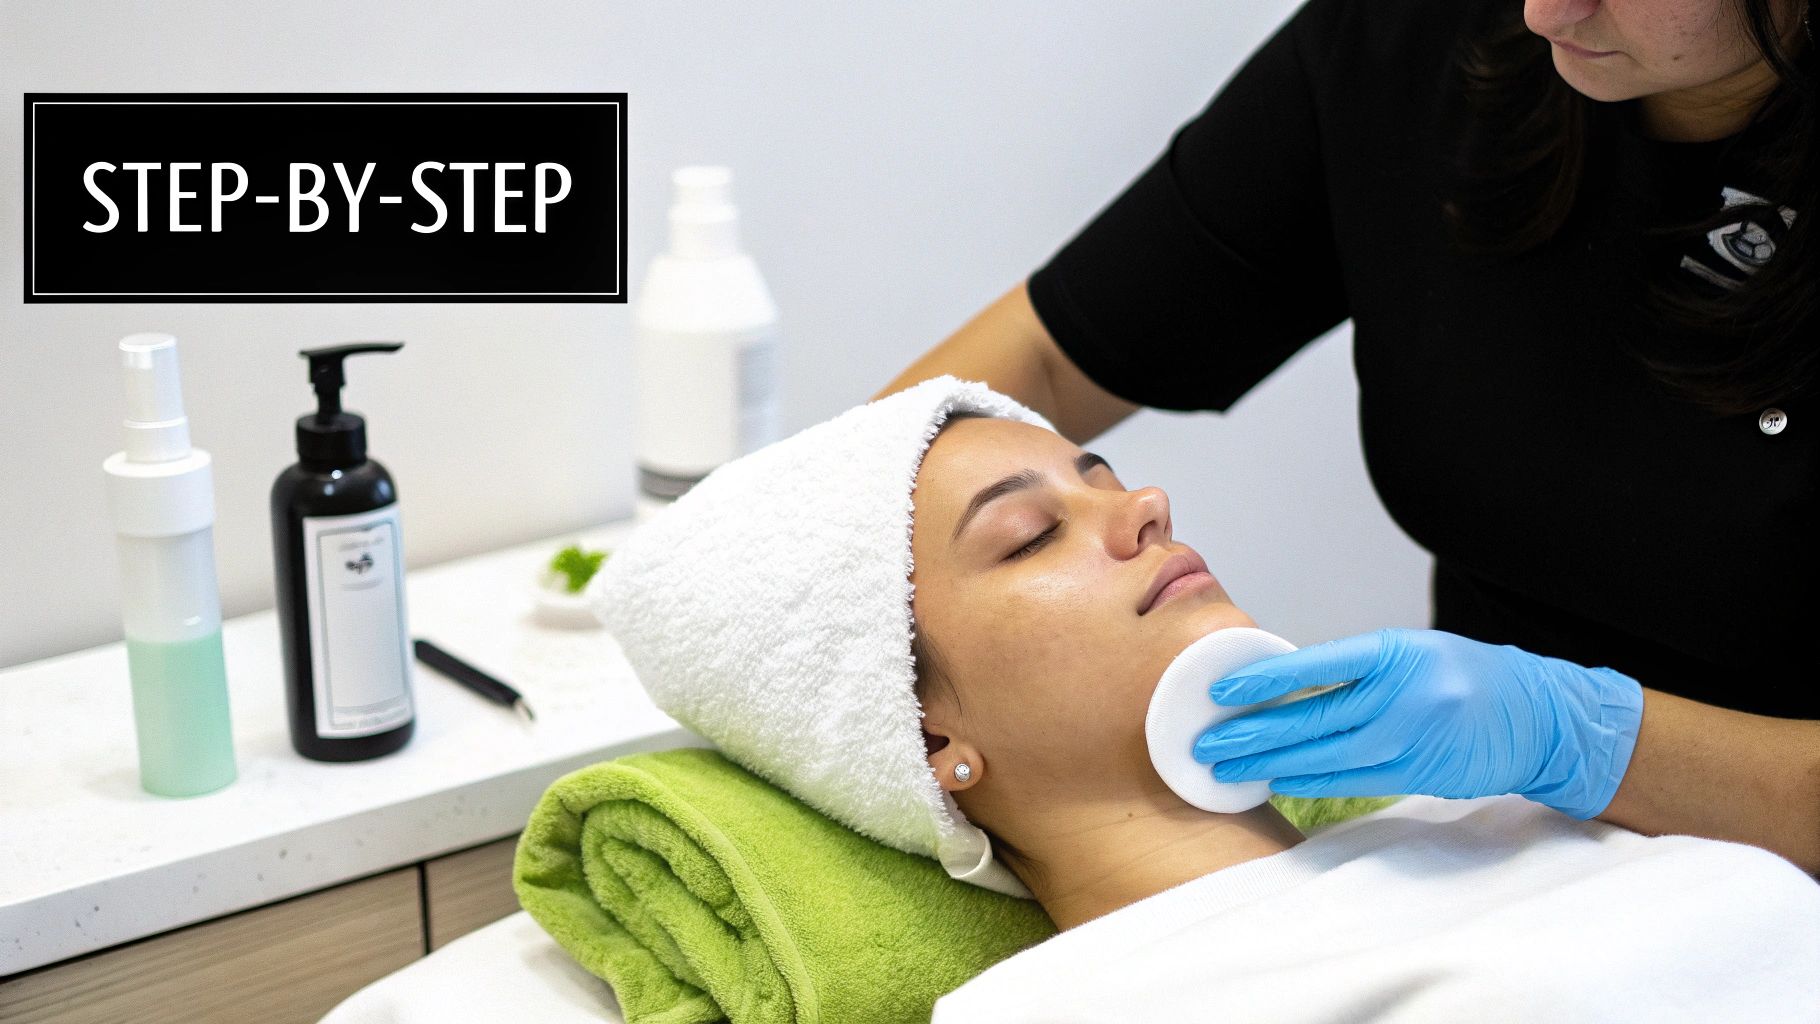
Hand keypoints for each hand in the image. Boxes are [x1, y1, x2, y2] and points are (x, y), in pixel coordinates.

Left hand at [1190, 628, 1644, 818]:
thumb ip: (1354, 668)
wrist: (1534, 716)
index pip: (1316, 665)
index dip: (1264, 681)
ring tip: (1227, 768)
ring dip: (1269, 765)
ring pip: (1323, 758)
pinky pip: (1349, 783)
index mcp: (1394, 653)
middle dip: (1251, 735)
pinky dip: (1309, 782)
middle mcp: (1400, 697)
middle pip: (1310, 721)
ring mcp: (1409, 741)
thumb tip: (1283, 686)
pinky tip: (1276, 781)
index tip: (1221, 692)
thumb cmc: (1462, 674)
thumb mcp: (1410, 652)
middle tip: (1204, 745)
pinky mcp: (1415, 775)